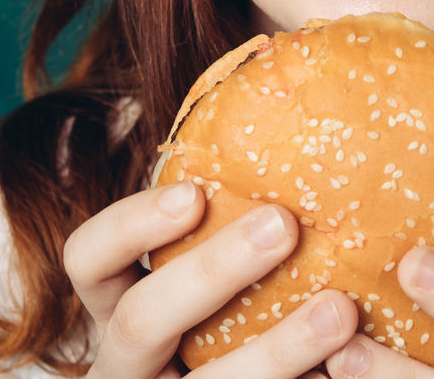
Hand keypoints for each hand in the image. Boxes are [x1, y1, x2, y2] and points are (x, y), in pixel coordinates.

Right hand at [63, 181, 357, 378]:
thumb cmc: (236, 305)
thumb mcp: (207, 259)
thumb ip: (227, 208)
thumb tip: (278, 83)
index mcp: (116, 301)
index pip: (88, 257)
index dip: (130, 225)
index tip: (194, 193)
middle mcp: (124, 361)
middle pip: (140, 320)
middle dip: (211, 272)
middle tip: (283, 225)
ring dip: (274, 350)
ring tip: (340, 311)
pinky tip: (345, 371)